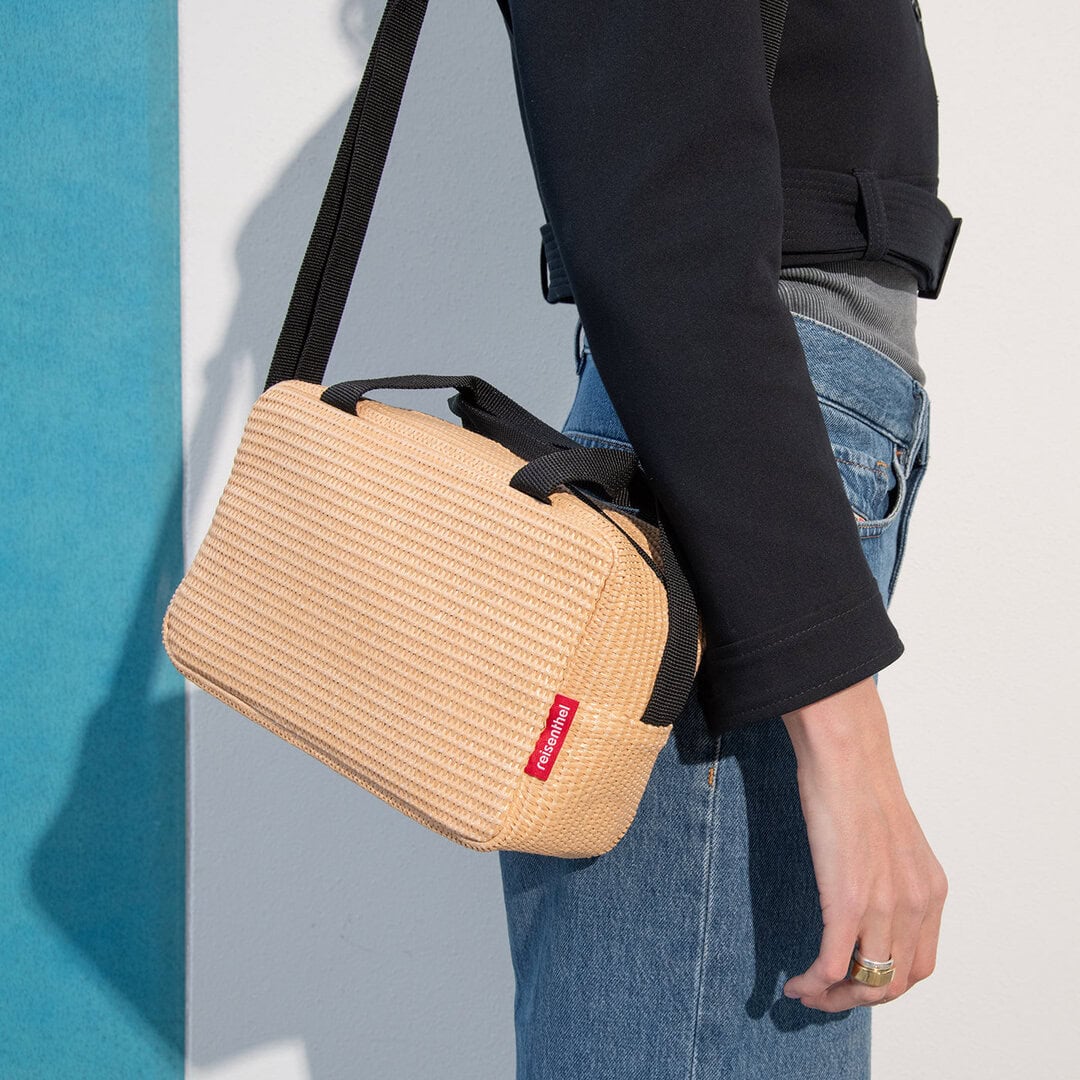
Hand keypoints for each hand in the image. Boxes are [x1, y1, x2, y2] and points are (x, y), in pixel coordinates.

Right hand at [780, 676, 947, 1011]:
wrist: (846, 756)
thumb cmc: (857, 784)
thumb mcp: (889, 839)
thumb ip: (887, 875)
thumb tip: (863, 889)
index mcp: (931, 891)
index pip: (918, 965)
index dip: (883, 983)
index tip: (850, 979)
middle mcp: (917, 905)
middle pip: (894, 984)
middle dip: (856, 999)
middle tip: (823, 994)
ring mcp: (885, 906)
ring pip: (867, 983)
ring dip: (834, 998)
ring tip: (806, 992)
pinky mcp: (848, 900)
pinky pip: (832, 962)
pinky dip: (814, 983)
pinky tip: (795, 983)